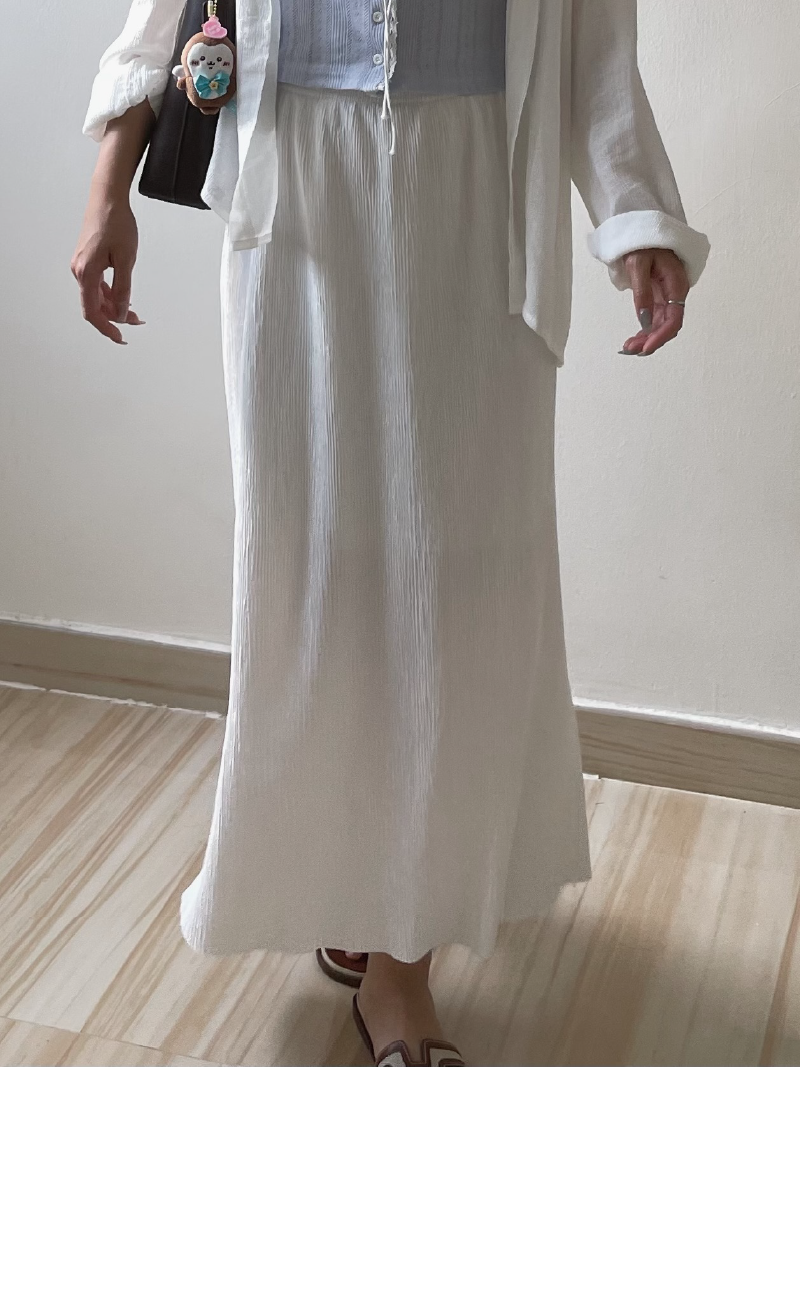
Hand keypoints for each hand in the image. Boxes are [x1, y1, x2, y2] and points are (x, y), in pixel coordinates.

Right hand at [71, 193, 143, 344]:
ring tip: (134, 313)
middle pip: (94, 306)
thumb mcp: (126, 260)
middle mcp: (79, 270)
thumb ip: (123, 289)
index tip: (119, 337)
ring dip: (113, 306)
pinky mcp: (87, 259)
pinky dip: (110, 294)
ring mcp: (82, 265)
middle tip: (135, 323)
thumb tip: (120, 312)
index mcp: (86, 272)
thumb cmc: (115, 222)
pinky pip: (96, 284)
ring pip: (96, 296)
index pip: (92, 312)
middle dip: (114, 317)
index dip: (106, 328)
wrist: (107, 198)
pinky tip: (123, 297)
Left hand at [619, 248, 689, 356]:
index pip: (674, 319)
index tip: (645, 348)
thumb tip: (645, 321)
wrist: (641, 230)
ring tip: (627, 347)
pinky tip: (633, 339)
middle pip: (667, 326)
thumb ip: (642, 293)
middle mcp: (675, 293)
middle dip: (650, 341)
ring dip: (646, 339)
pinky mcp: (659, 298)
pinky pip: (655, 320)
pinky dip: (644, 331)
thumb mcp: (638, 265)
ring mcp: (667, 297)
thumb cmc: (642, 243)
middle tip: (629, 349)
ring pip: (660, 326)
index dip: (661, 336)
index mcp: (676, 284)